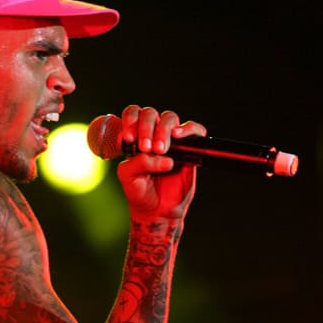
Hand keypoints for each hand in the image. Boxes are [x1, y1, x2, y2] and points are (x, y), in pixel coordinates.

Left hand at [115, 105, 206, 219]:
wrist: (157, 209)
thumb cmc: (139, 190)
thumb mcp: (128, 176)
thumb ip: (137, 162)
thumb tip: (160, 155)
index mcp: (134, 136)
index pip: (132, 114)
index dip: (130, 120)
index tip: (129, 138)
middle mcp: (152, 133)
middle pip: (150, 113)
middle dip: (146, 127)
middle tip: (146, 147)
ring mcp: (171, 139)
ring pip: (169, 118)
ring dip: (162, 130)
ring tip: (159, 149)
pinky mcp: (189, 148)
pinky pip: (194, 130)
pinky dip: (188, 129)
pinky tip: (178, 136)